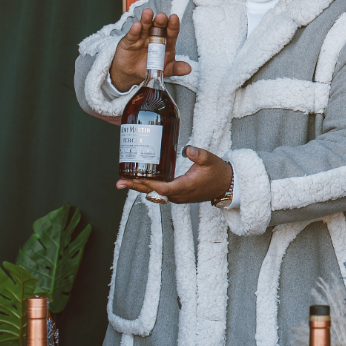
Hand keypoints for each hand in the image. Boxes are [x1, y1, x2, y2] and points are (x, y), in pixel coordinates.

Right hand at [109, 8, 191, 91]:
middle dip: (160, 21)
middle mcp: (154, 36)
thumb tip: (188, 69)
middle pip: (158, 26)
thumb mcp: (165, 69)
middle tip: (162, 17)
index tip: (174, 18)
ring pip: (144, 26)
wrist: (132, 73)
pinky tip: (136, 26)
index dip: (173, 25)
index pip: (171, 32)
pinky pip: (132, 35)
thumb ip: (176, 68)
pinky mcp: (129, 42)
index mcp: (166, 42)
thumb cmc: (151, 67)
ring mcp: (141, 37)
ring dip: (146, 20)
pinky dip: (134, 30)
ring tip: (148, 13)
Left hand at [118, 146, 232, 202]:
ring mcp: (178, 196)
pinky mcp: (178, 195)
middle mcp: (179, 195)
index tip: (136, 178)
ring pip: (155, 193)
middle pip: (153, 192)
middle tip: (119, 182)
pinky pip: (160, 192)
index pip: (163, 188)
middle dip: (136, 186)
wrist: (226, 185)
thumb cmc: (218, 173)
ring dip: (140, 187)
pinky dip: (149, 187)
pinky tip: (140, 180)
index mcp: (186, 187)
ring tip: (124, 180)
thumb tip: (188, 149)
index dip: (149, 183)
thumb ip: (199, 155)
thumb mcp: (211, 160)